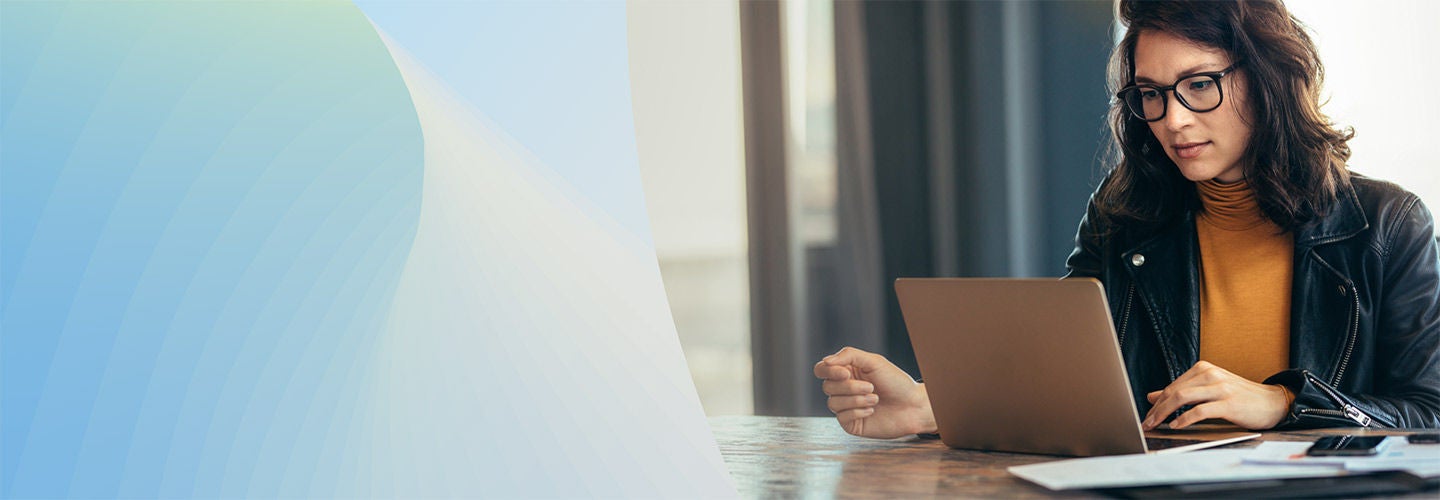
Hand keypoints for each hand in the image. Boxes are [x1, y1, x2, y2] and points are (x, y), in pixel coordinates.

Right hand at [813, 347, 936, 438]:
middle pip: (827, 386)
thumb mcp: (873, 361)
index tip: (846, 373)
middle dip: (850, 387)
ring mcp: (846, 407)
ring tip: (875, 399)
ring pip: (833, 403)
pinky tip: (872, 410)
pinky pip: (842, 417)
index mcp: (846, 372)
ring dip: (856, 400)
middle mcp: (843, 389)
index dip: (828, 371)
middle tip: (872, 387)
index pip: (821, 370)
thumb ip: (848, 355)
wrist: (913, 406)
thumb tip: (825, 361)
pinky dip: (858, 412)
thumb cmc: (896, 382)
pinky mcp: (851, 423)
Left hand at [1143, 361, 1289, 429]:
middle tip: (1146, 423)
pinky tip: (1176, 426)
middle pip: (1174, 391)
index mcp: (1203, 369)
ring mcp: (1220, 387)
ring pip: (1183, 398)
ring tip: (1156, 425)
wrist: (1273, 402)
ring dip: (1165, 413)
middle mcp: (1210, 374)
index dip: (1157, 402)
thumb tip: (1152, 396)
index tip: (1146, 415)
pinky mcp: (1229, 403)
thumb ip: (1182, 391)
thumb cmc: (1240, 397)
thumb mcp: (1208, 390)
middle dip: (1156, 409)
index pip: (1172, 386)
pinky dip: (1185, 419)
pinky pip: (1200, 410)